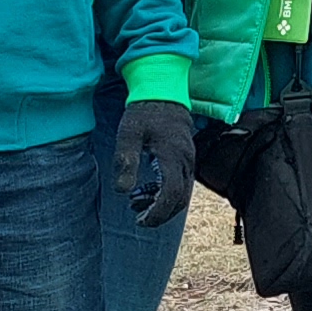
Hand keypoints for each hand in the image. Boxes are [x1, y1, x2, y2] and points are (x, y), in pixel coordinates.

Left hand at [112, 97, 199, 230]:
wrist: (163, 89)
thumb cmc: (143, 112)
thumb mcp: (128, 134)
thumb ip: (125, 161)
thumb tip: (122, 191)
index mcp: (172, 156)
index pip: (171, 195)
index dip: (158, 213)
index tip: (141, 221)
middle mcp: (186, 161)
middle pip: (180, 200)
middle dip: (160, 214)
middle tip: (138, 218)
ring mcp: (189, 160)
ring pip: (183, 194)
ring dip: (163, 205)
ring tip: (137, 204)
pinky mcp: (186, 158)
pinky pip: (182, 184)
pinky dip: (167, 194)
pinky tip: (146, 191)